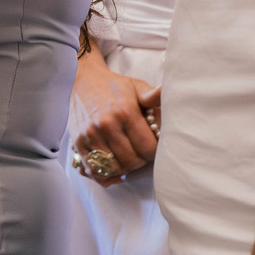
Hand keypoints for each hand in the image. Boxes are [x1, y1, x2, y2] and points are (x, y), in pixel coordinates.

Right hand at [72, 49, 157, 185]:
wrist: (81, 80)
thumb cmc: (113, 86)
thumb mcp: (137, 87)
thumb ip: (155, 97)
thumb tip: (176, 97)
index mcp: (125, 112)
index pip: (147, 147)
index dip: (154, 151)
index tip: (153, 145)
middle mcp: (107, 125)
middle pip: (131, 161)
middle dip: (140, 161)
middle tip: (141, 153)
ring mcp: (91, 136)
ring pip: (113, 168)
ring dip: (124, 168)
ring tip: (128, 158)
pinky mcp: (78, 143)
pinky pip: (93, 170)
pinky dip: (105, 174)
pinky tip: (114, 167)